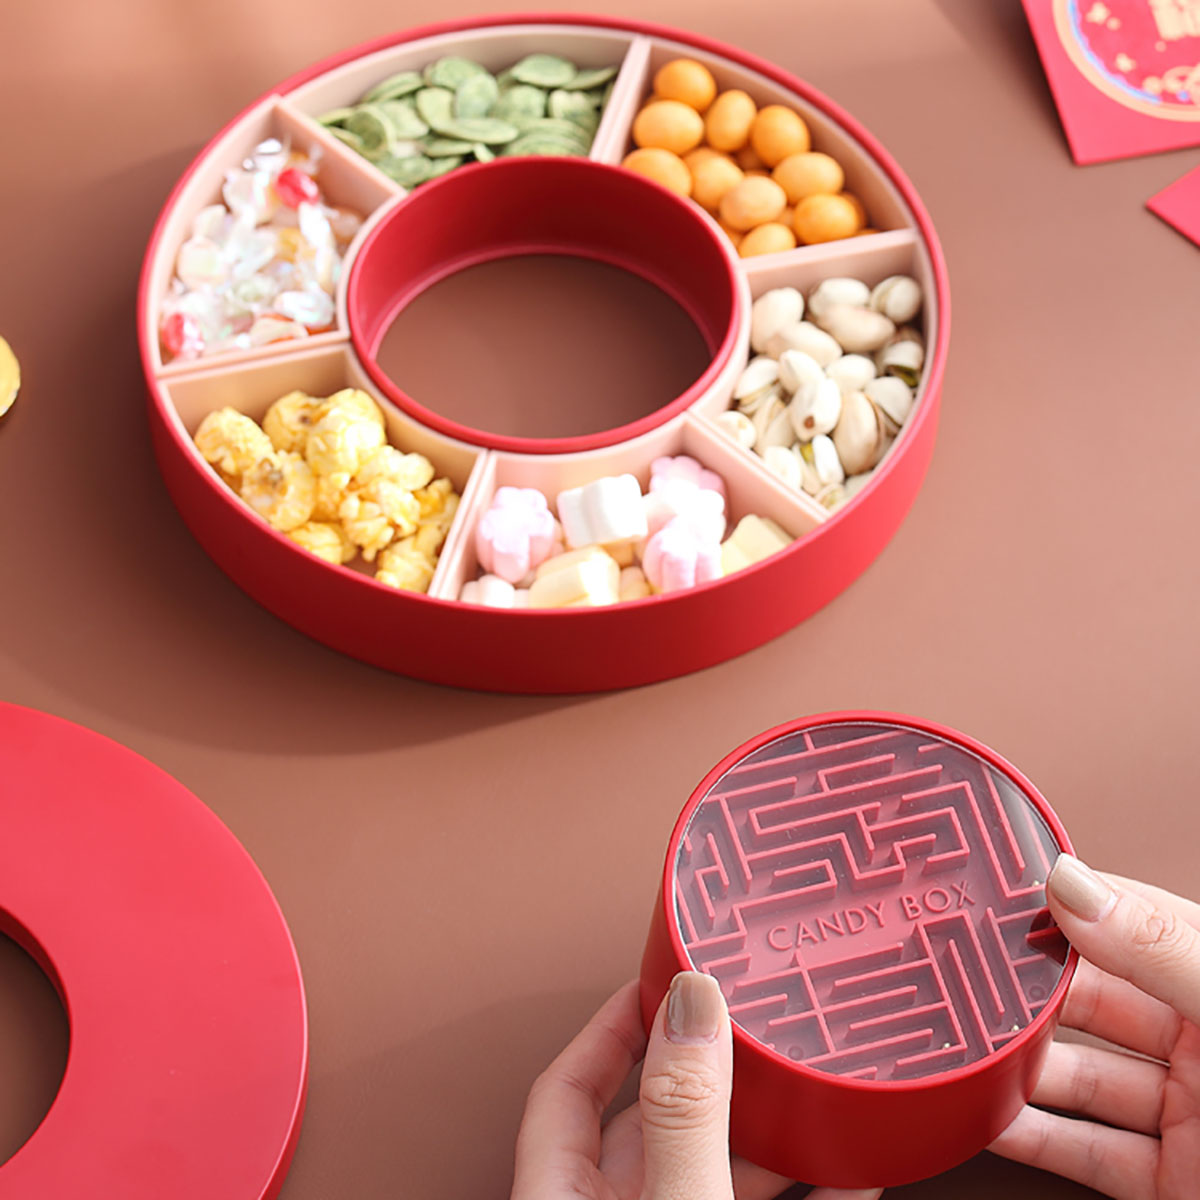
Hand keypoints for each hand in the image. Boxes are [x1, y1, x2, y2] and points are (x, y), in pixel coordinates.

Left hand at [512, 971, 882, 1199]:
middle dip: (705, 1067)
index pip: (567, 1088)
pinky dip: (812, 1191)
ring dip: (766, 1129)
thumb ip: (684, 1115)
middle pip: (653, 1120)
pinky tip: (853, 1168)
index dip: (609, 1026)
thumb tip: (692, 1007)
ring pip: (717, 1166)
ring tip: (808, 1081)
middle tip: (746, 1017)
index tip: (656, 981)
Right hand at [990, 856, 1199, 1198]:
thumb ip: (1164, 950)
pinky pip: (1085, 1147)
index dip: (1069, 907)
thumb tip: (1075, 884)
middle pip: (1096, 1000)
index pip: (1133, 922)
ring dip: (1025, 1066)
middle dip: (1033, 992)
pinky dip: (1034, 1134)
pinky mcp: (1169, 1181)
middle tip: (972, 978)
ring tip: (973, 1046)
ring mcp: (1189, 1116)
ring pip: (1082, 1075)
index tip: (1003, 897)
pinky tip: (993, 1112)